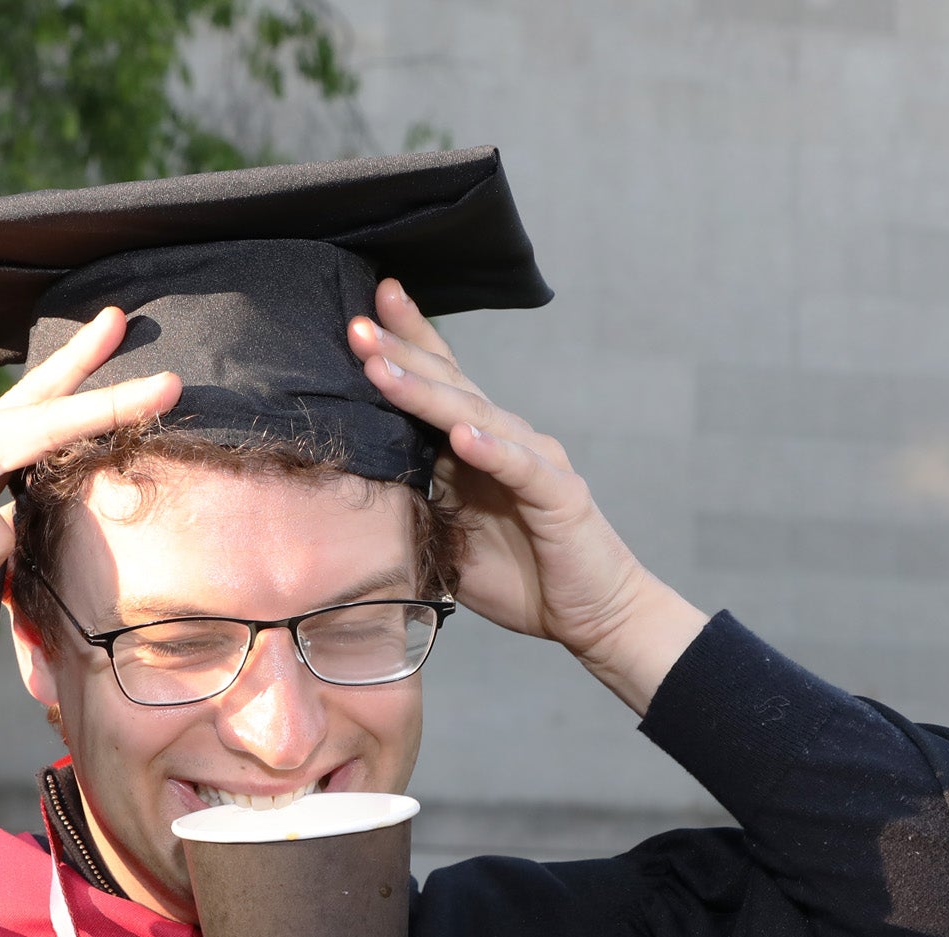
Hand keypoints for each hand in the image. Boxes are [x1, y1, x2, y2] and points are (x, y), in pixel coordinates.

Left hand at [349, 280, 706, 713]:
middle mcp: (509, 440)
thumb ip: (420, 502)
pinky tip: (462, 435)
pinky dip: (491, 450)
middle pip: (450, 386)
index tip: (365, 309)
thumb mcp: (452, 536)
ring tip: (383, 369)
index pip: (441, 382)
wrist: (592, 615)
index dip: (408, 343)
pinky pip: (521, 468)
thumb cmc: (522, 576)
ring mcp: (536, 462)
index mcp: (480, 446)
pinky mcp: (559, 497)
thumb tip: (363, 485)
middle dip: (401, 353)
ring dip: (427, 392)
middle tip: (356, 325)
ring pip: (477, 417)